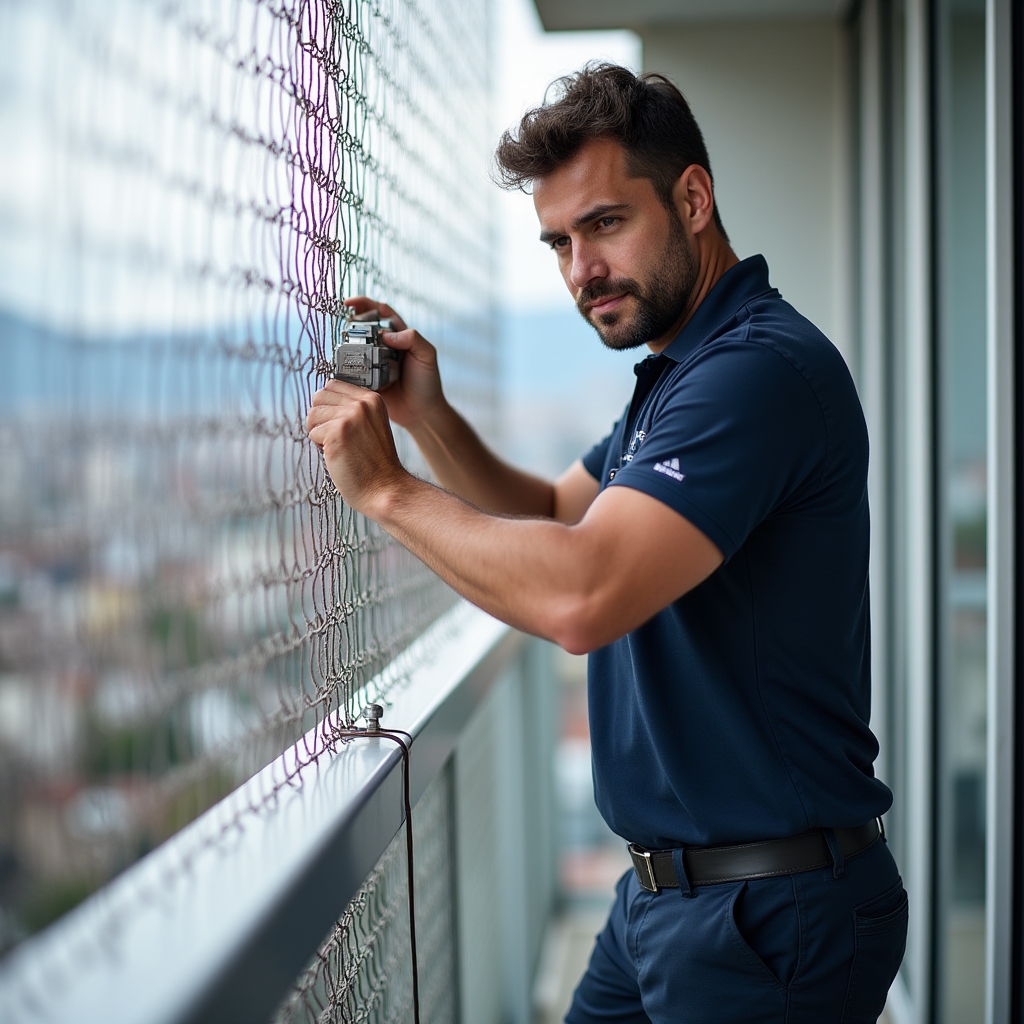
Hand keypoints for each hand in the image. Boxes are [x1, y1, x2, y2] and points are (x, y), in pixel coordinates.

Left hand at [306, 379, 408, 517]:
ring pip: (312, 414)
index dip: (328, 406)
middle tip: (336, 438)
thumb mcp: (370, 425)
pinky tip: (337, 456)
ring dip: (318, 433)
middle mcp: (362, 403)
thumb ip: (352, 410)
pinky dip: (319, 448)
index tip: (339, 426)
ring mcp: (350, 416)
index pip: (333, 385)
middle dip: (320, 418)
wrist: (385, 489)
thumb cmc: (374, 464)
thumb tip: (320, 400)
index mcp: (372, 398)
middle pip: (319, 396)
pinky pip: (312, 432)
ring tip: (338, 448)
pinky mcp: (337, 432)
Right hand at [343, 297, 444, 428]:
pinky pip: (351, 369)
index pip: (380, 312)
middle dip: (351, 322)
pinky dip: (344, 365)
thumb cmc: (427, 382)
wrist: (421, 413)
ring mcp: (372, 362)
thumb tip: (386, 334)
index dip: (365, 304)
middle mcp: (383, 346)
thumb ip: (413, 338)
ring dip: (345, 343)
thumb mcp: (427, 355)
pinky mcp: (365, 379)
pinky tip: (339, 363)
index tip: (350, 303)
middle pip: (362, 327)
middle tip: (345, 326)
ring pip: (354, 347)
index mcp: (398, 335)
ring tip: (341, 343)